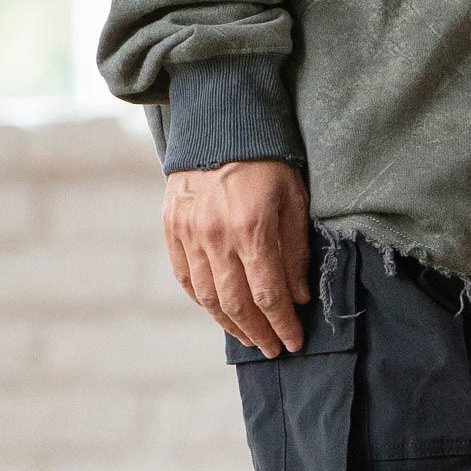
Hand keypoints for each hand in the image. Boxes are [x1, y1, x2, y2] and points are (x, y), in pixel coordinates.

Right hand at [162, 159, 310, 354]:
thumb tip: (299, 296)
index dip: (283, 324)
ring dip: (230, 324)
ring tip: (249, 337)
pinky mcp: (171, 227)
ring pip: (208, 297)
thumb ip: (295, 249)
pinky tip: (217, 310)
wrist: (220, 120)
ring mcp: (189, 233)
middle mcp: (216, 236)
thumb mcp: (294, 196)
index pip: (268, 293)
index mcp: (252, 227)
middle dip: (258, 333)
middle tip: (273, 350)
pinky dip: (201, 300)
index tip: (295, 342)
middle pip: (236, 303)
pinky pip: (186, 277)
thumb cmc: (267, 157)